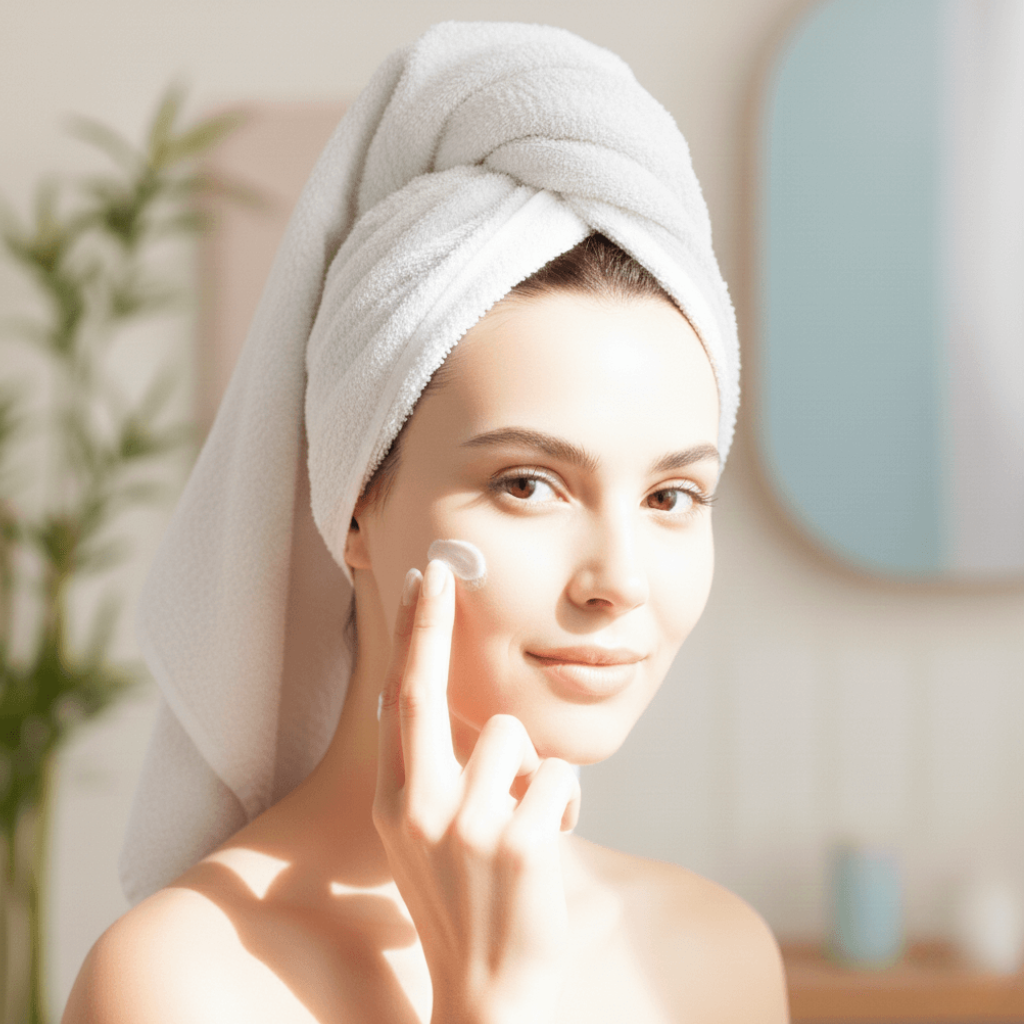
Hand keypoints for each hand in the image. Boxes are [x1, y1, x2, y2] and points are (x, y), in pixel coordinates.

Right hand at [373, 559, 580, 1023]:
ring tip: (524, 820)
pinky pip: (558, 779)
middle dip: (430, 623)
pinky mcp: (522, 845)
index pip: (398, 704)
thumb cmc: (459, 901)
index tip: (416, 586)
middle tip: (440, 571)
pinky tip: (547, 844)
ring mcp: (469, 827)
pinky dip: (563, 805)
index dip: (407, 639)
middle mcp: (421, 809)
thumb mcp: (418, 839)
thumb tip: (434, 706)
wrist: (486, 989)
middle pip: (426, 693)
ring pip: (514, 738)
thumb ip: (425, 775)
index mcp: (396, 804)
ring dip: (530, 771)